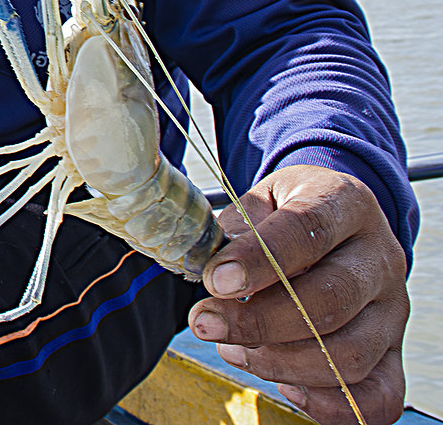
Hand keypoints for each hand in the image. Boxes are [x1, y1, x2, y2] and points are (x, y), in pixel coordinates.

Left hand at [188, 164, 409, 424]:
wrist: (336, 222)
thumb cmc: (290, 211)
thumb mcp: (263, 197)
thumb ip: (239, 224)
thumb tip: (217, 267)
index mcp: (346, 204)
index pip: (307, 231)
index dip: (258, 260)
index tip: (215, 280)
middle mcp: (379, 257)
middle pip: (330, 300)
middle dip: (258, 321)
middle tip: (205, 322)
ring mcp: (391, 309)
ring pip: (349, 354)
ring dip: (280, 362)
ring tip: (231, 348)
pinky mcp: (393, 350)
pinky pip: (377, 394)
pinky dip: (328, 402)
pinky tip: (283, 385)